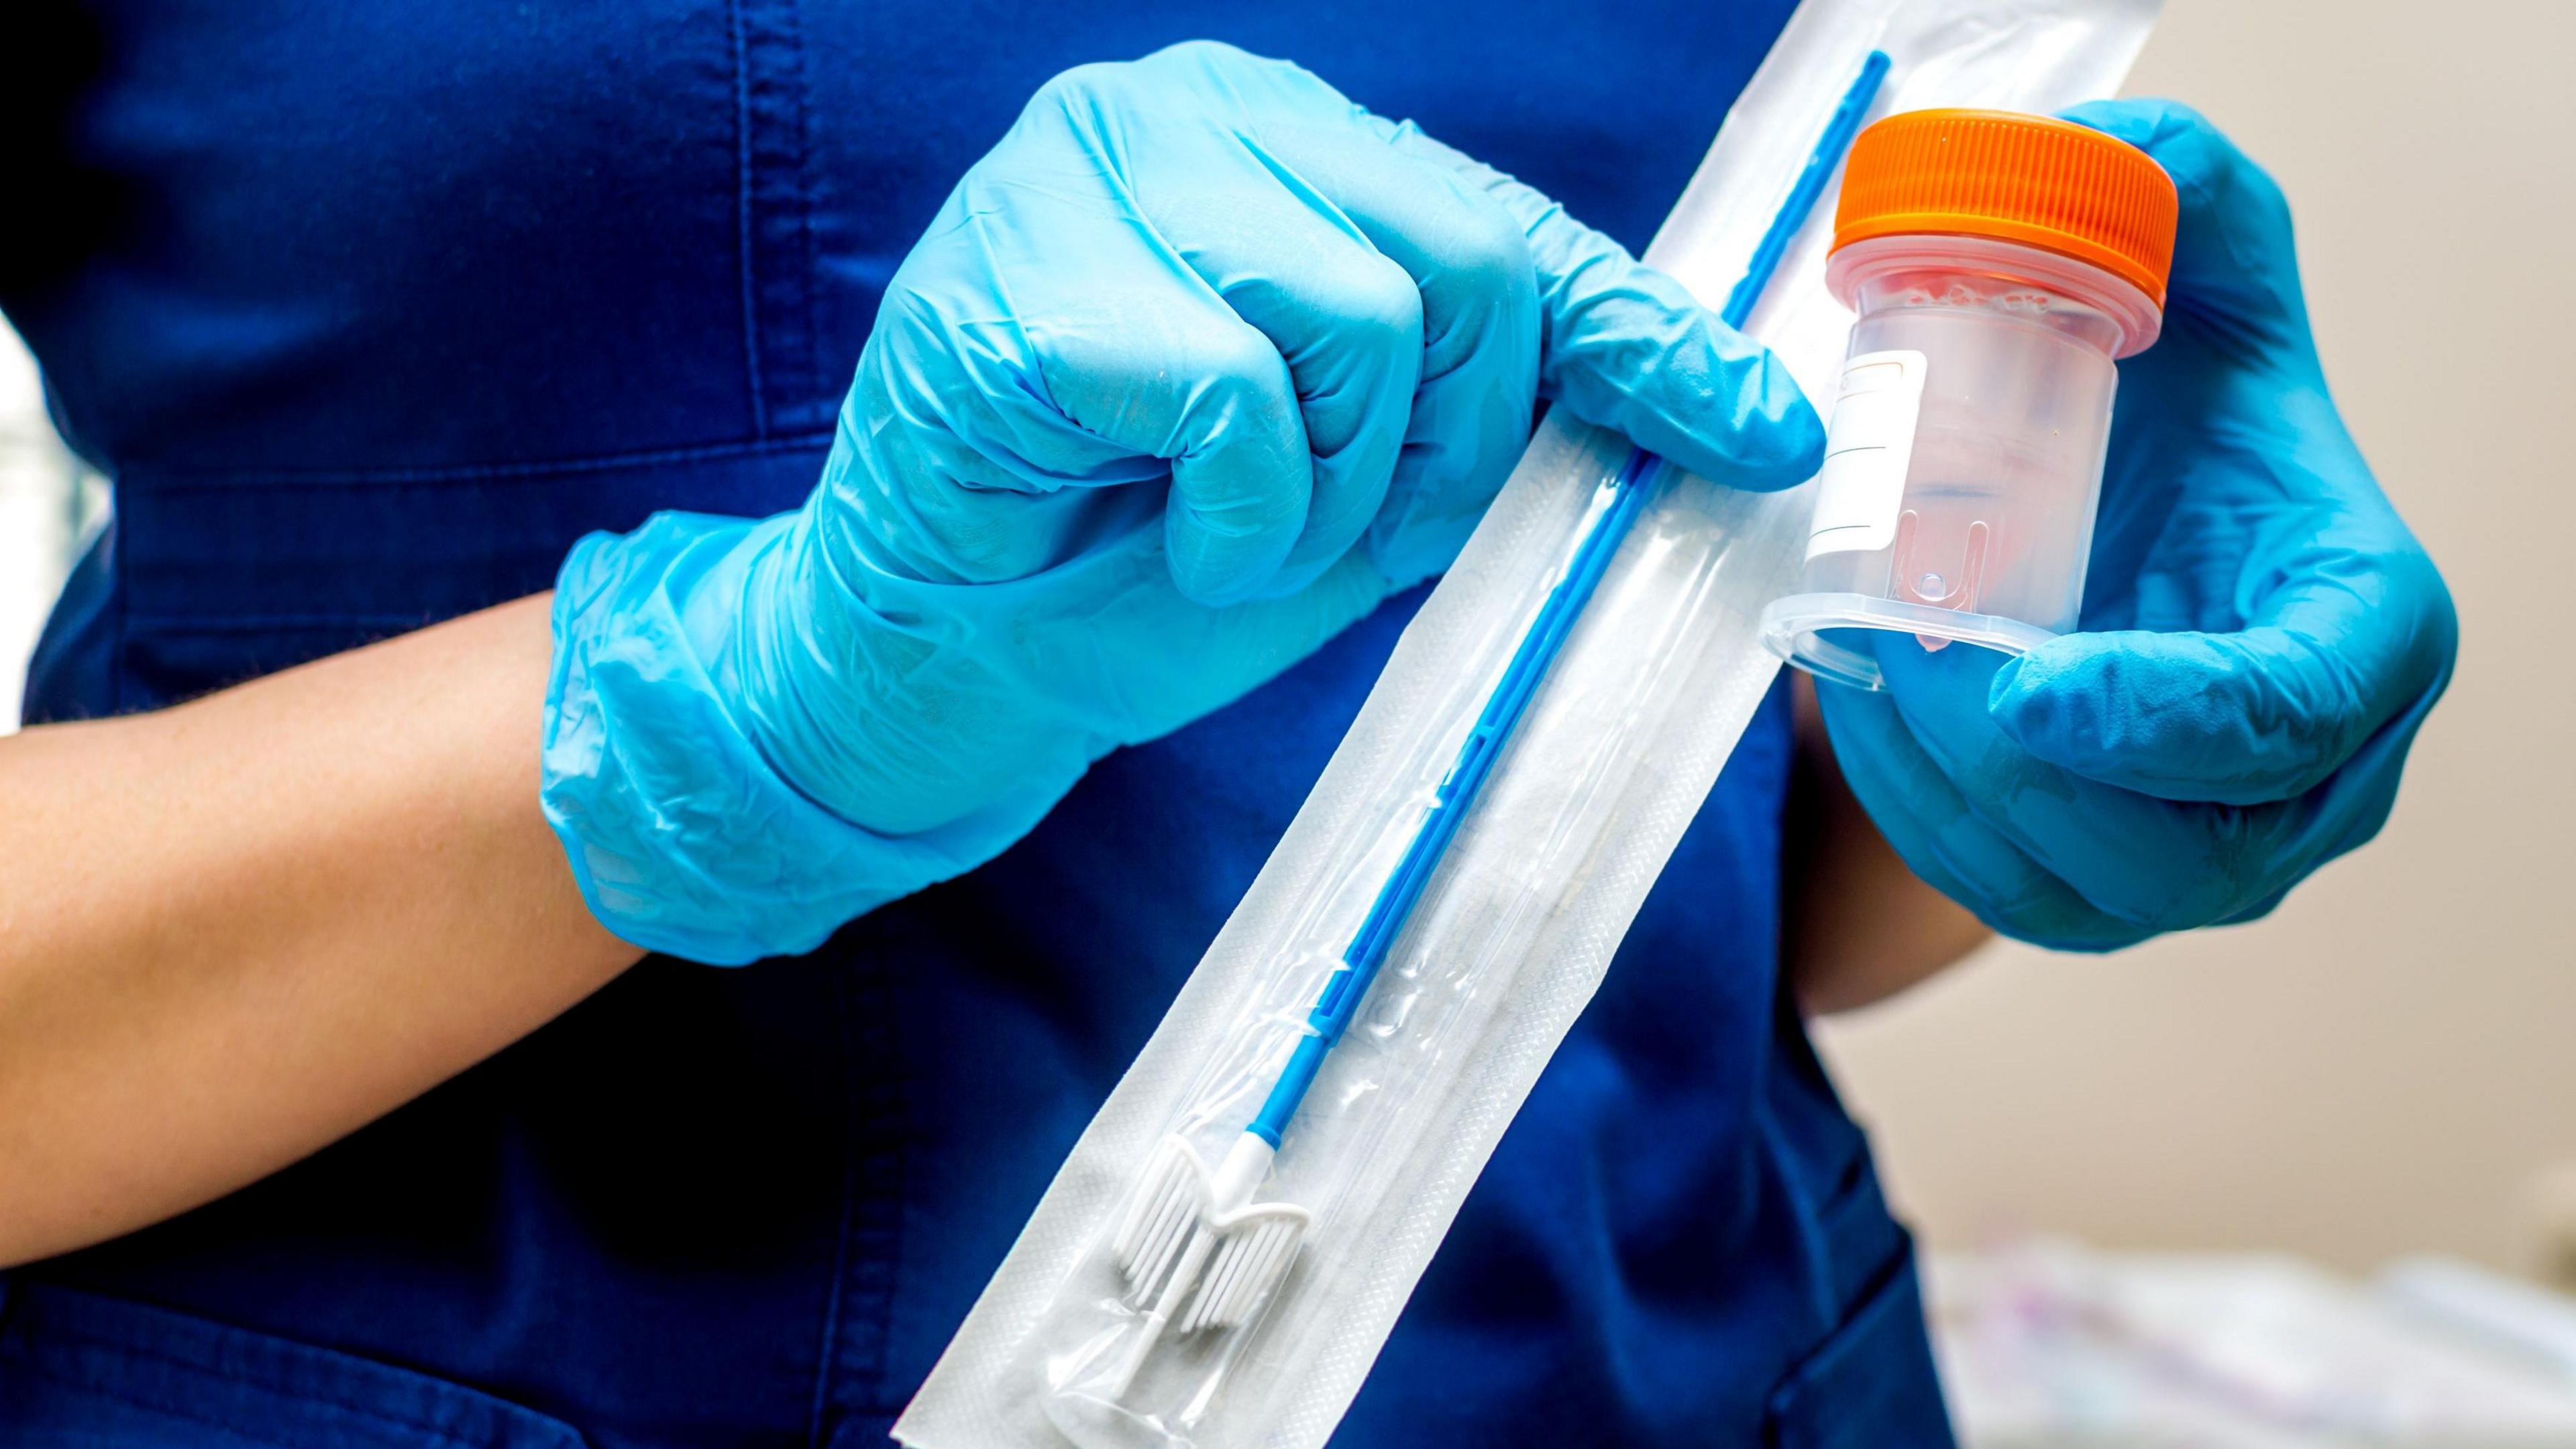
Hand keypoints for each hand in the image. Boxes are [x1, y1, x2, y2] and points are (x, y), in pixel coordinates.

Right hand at [541, 41, 1821, 963]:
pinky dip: (1237, 514)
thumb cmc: (1150, 557)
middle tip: (1336, 528)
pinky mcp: (1027, 279)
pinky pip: (1241, 397)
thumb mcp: (1374, 481)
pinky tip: (1164, 535)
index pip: (1511, 228)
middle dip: (1440, 446)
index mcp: (1282, 142)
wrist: (955, 658)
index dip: (1640, 342)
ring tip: (1231, 532)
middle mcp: (1191, 115)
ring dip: (1327, 494)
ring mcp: (1093, 176)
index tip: (1757, 433)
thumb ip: (1511, 415)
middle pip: (1464, 267)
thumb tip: (1739, 415)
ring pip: (1362, 323)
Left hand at [1818, 100, 2455, 951]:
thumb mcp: (2196, 266)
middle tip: (1901, 651)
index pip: (2291, 714)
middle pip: (2185, 840)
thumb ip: (2177, 190)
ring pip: (2089, 889)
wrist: (2122, 489)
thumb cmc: (2175, 396)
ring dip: (1952, 794)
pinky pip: (2016, 895)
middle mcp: (2318, 771)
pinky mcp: (2121, 887)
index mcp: (2367, 627)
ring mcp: (2224, 849)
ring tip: (1867, 670)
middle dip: (2019, 761)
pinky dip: (1923, 818)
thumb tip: (2096, 153)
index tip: (2023, 680)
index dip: (2161, 718)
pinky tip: (1869, 713)